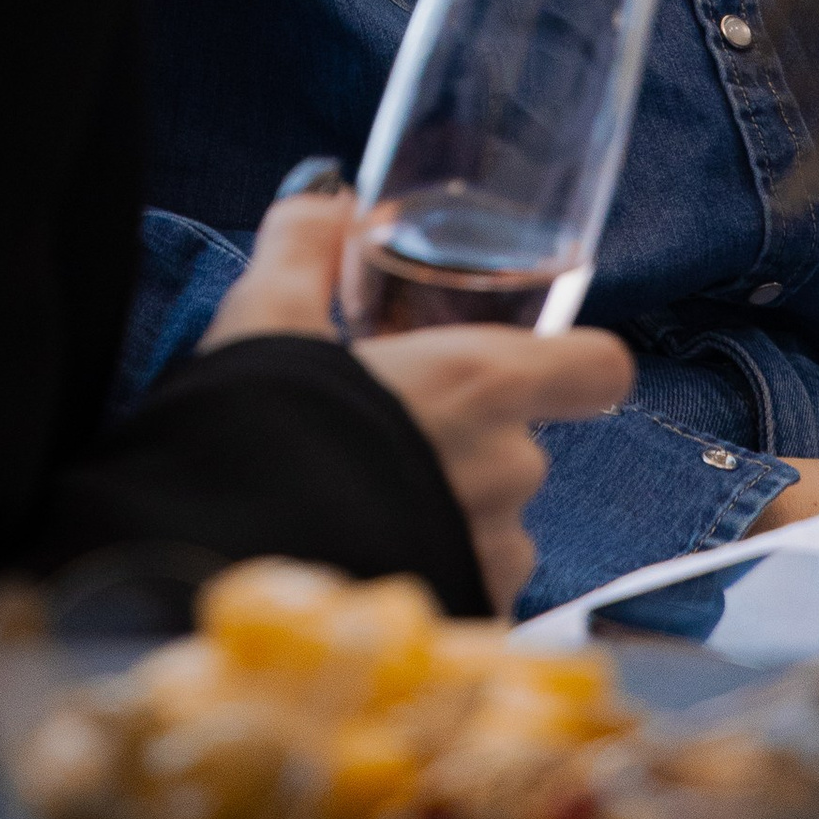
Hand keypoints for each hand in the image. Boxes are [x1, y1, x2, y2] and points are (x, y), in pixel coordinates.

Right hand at [202, 179, 632, 612]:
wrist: (220, 566)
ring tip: (368, 506)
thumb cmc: (258, 432)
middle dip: (467, 442)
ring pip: (497, 523)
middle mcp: (509, 469)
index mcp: (480, 381)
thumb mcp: (268, 316)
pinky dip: (433, 575)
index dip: (573, 364)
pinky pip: (471, 591)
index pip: (598, 366)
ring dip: (451, 513)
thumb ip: (305, 245)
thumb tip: (329, 195)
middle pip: (522, 444)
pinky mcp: (469, 623)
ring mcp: (495, 556)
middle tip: (388, 436)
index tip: (539, 364)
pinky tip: (369, 565)